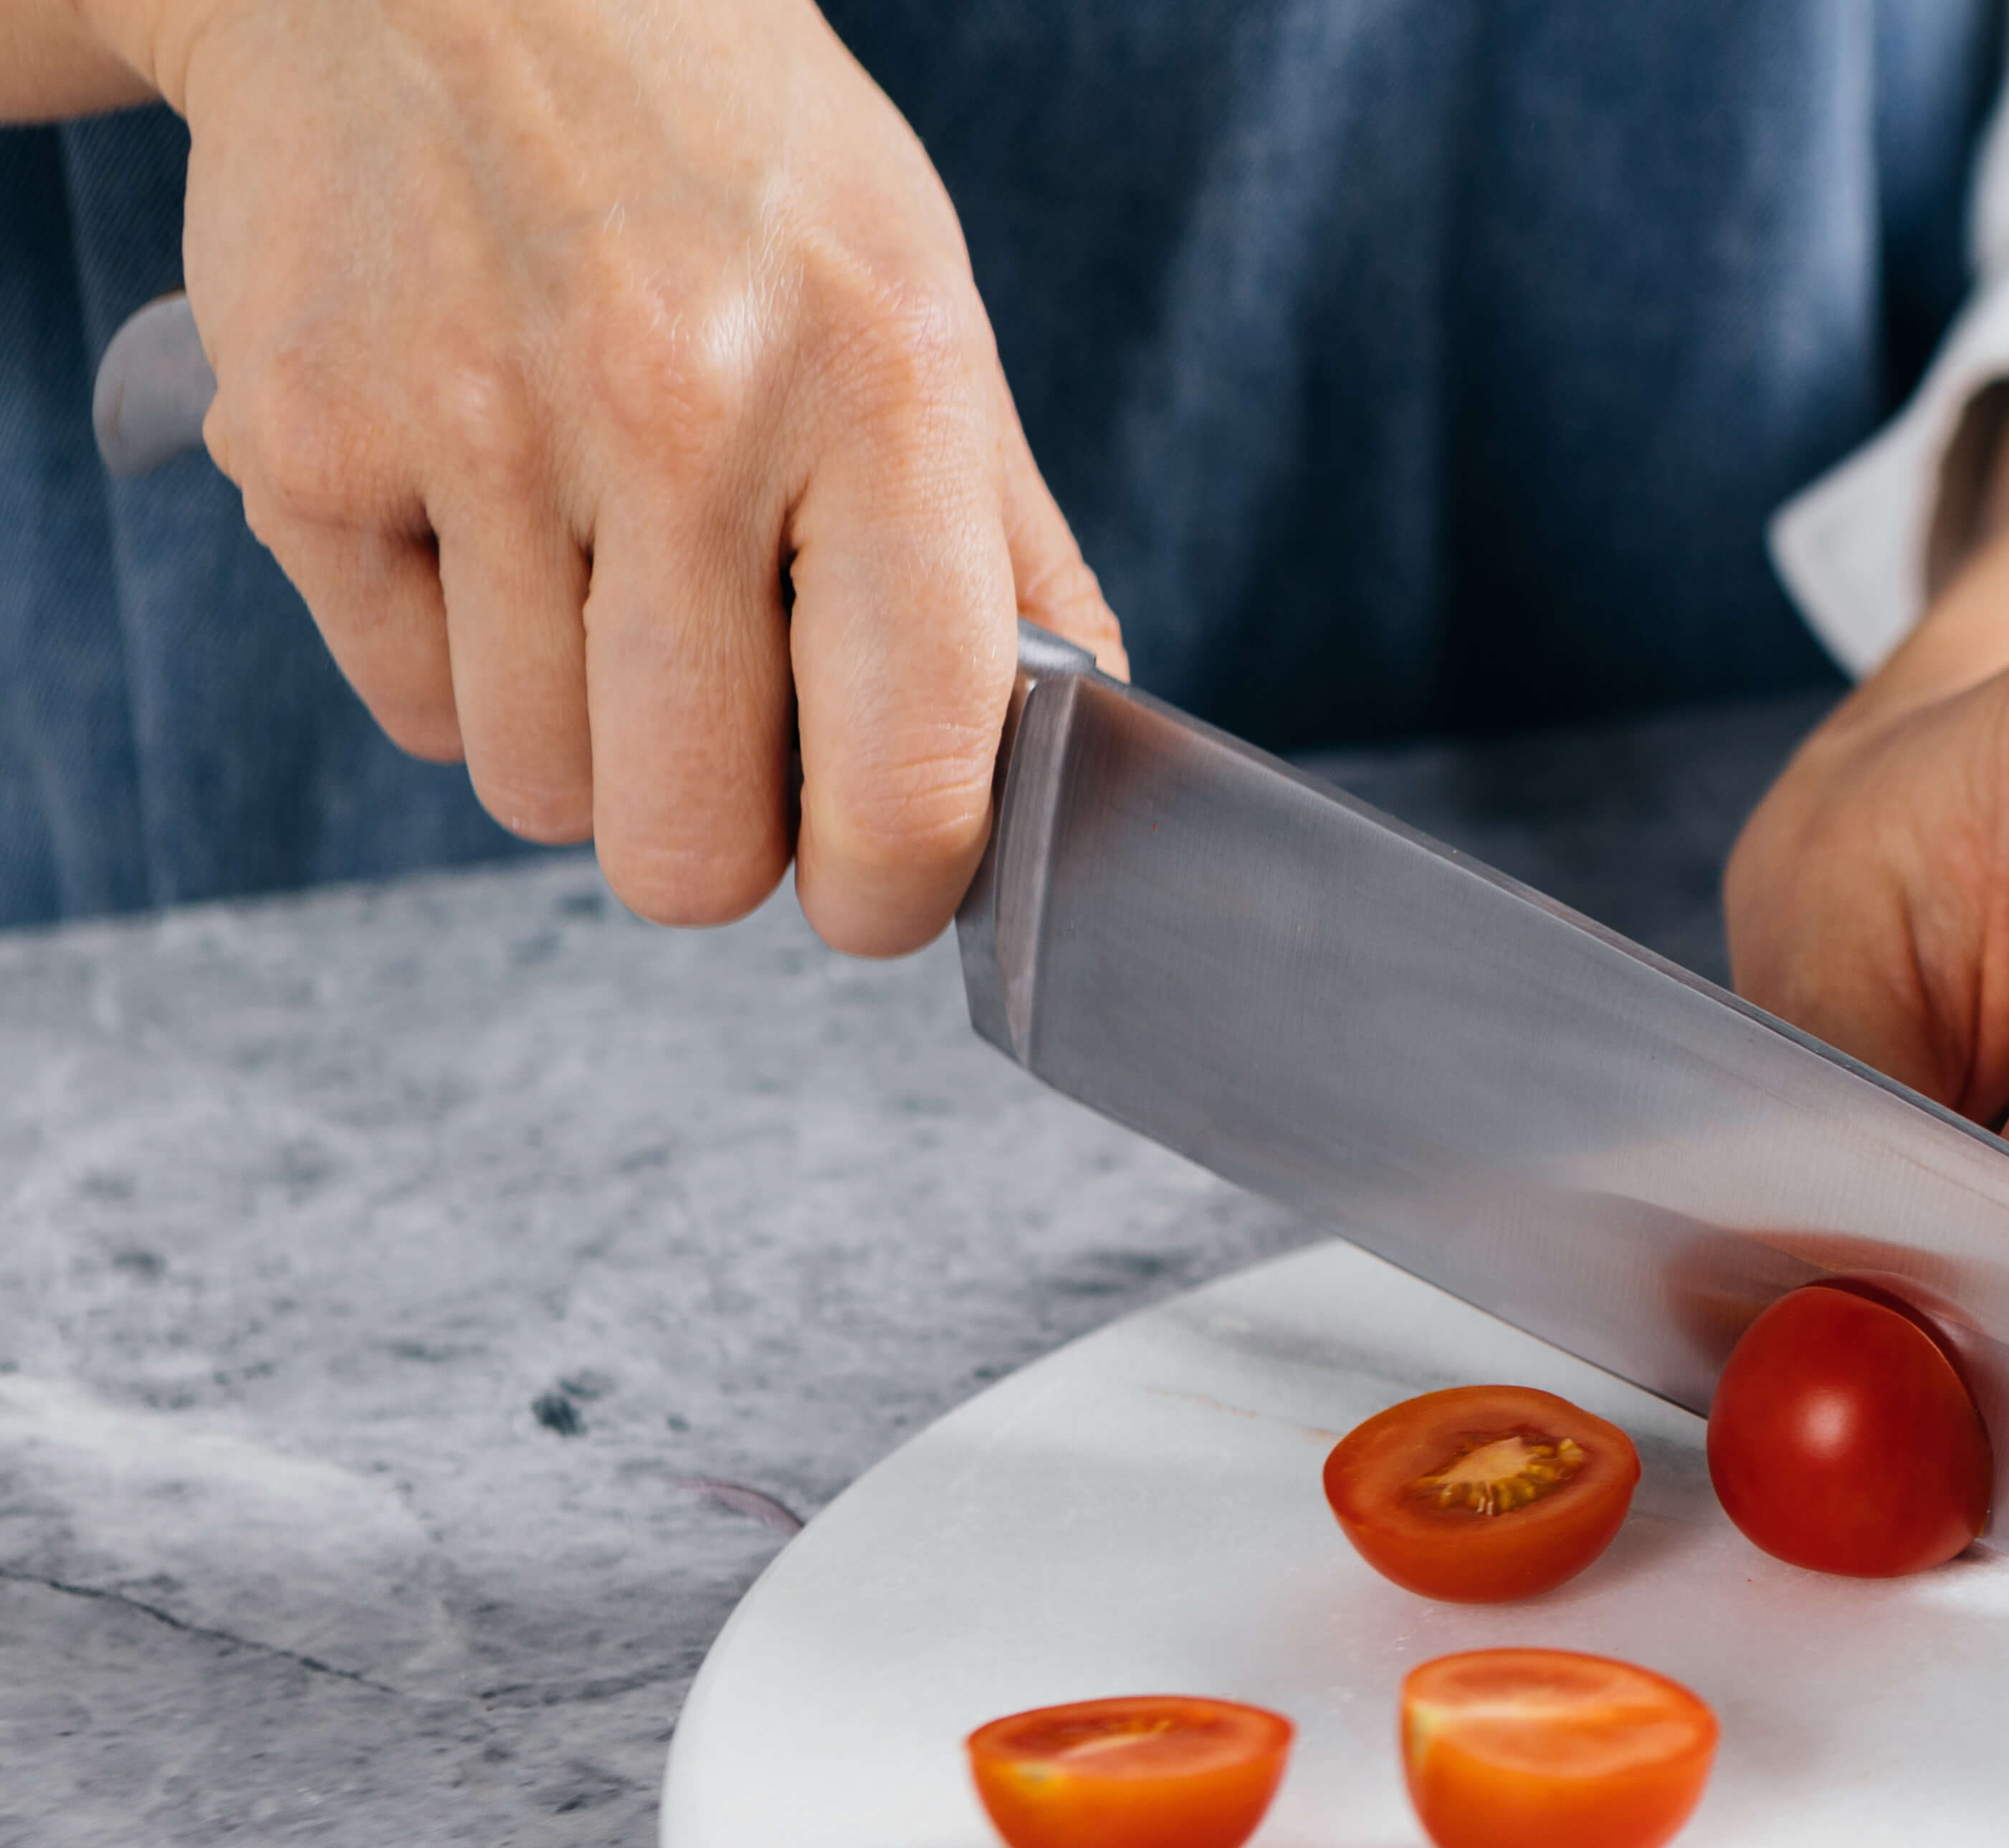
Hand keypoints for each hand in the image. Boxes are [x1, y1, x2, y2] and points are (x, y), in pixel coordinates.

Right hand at [93, 0, 1117, 950]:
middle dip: (714, 835)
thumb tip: (1072, 772)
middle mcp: (679, 409)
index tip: (872, 877)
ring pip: (540, 790)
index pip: (907, 777)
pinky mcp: (302, 440)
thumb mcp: (926, 316)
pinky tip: (485, 513)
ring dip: (581, 738)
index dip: (891, 889)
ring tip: (599, 574)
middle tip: (725, 726)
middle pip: (688, 850)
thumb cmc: (729, 164)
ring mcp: (474, 425)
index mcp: (878, 392)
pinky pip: (407, 703)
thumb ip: (1012, 564)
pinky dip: (452, 655)